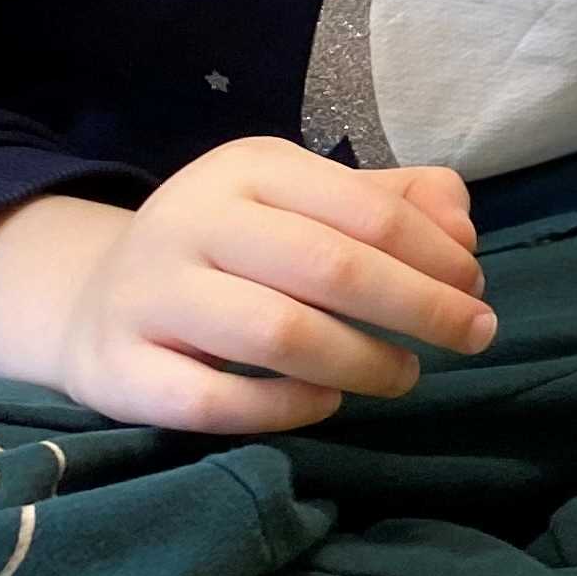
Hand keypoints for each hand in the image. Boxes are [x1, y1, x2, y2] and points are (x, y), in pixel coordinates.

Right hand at [35, 141, 491, 434]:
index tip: (477, 288)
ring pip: (277, 334)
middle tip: (475, 335)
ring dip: (362, 362)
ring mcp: (150, 295)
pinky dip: (286, 407)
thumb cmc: (237, 249)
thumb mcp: (308, 203)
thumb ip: (394, 202)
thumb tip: (462, 227)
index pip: (366, 211)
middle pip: (329, 268)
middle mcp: (193, 220)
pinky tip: (327, 402)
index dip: (436, 255)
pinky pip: (215, 401)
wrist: (99, 297)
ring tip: (404, 374)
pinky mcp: (122, 369)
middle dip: (420, 307)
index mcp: (248, 167)